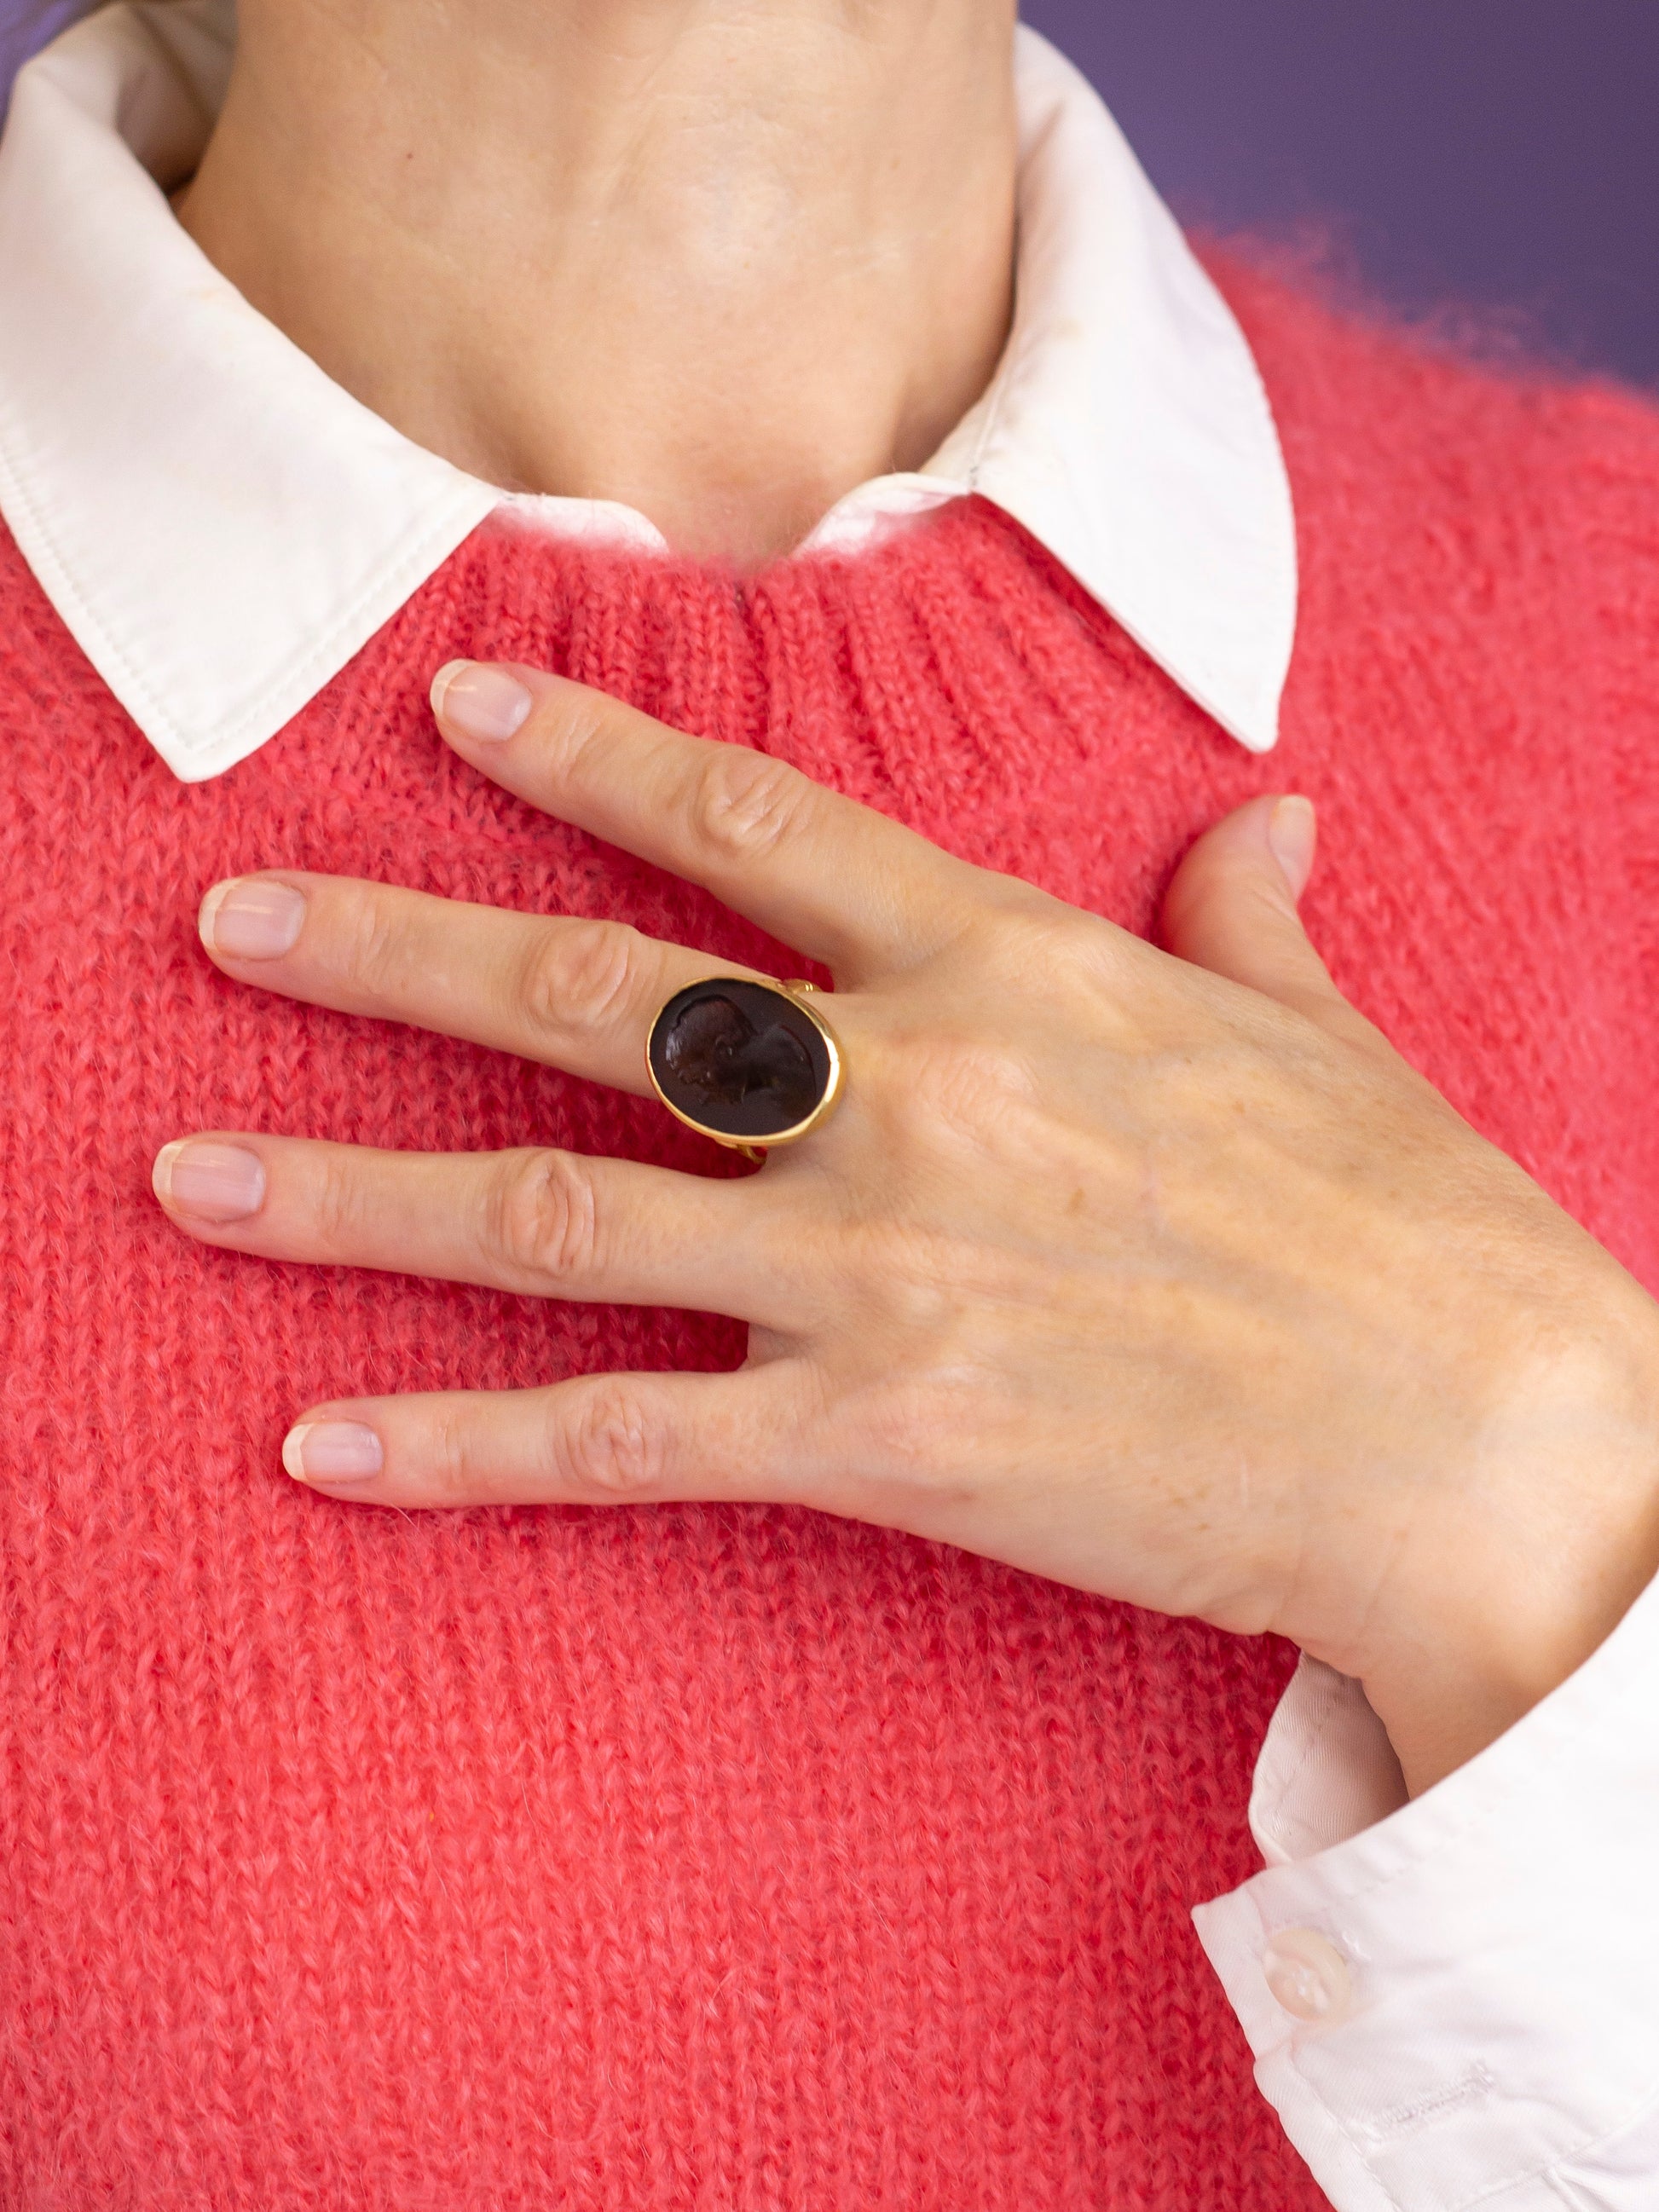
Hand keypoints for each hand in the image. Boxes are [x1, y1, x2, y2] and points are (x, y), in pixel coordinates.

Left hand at [154, 661, 1658, 1792]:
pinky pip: (621, 1439)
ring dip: (351, 1192)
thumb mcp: (1325, 1032)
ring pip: (556, 1211)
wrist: (1483, 1445)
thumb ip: (1247, 915)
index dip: (593, 761)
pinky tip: (325, 1444)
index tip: (457, 714)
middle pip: (594, 1001)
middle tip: (233, 925)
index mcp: (1012, 969)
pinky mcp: (875, 1439)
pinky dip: (461, 1444)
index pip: (755, 828)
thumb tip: (1264, 820)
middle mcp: (909, 1095)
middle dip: (391, 955)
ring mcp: (876, 1267)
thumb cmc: (1417, 1231)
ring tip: (190, 1180)